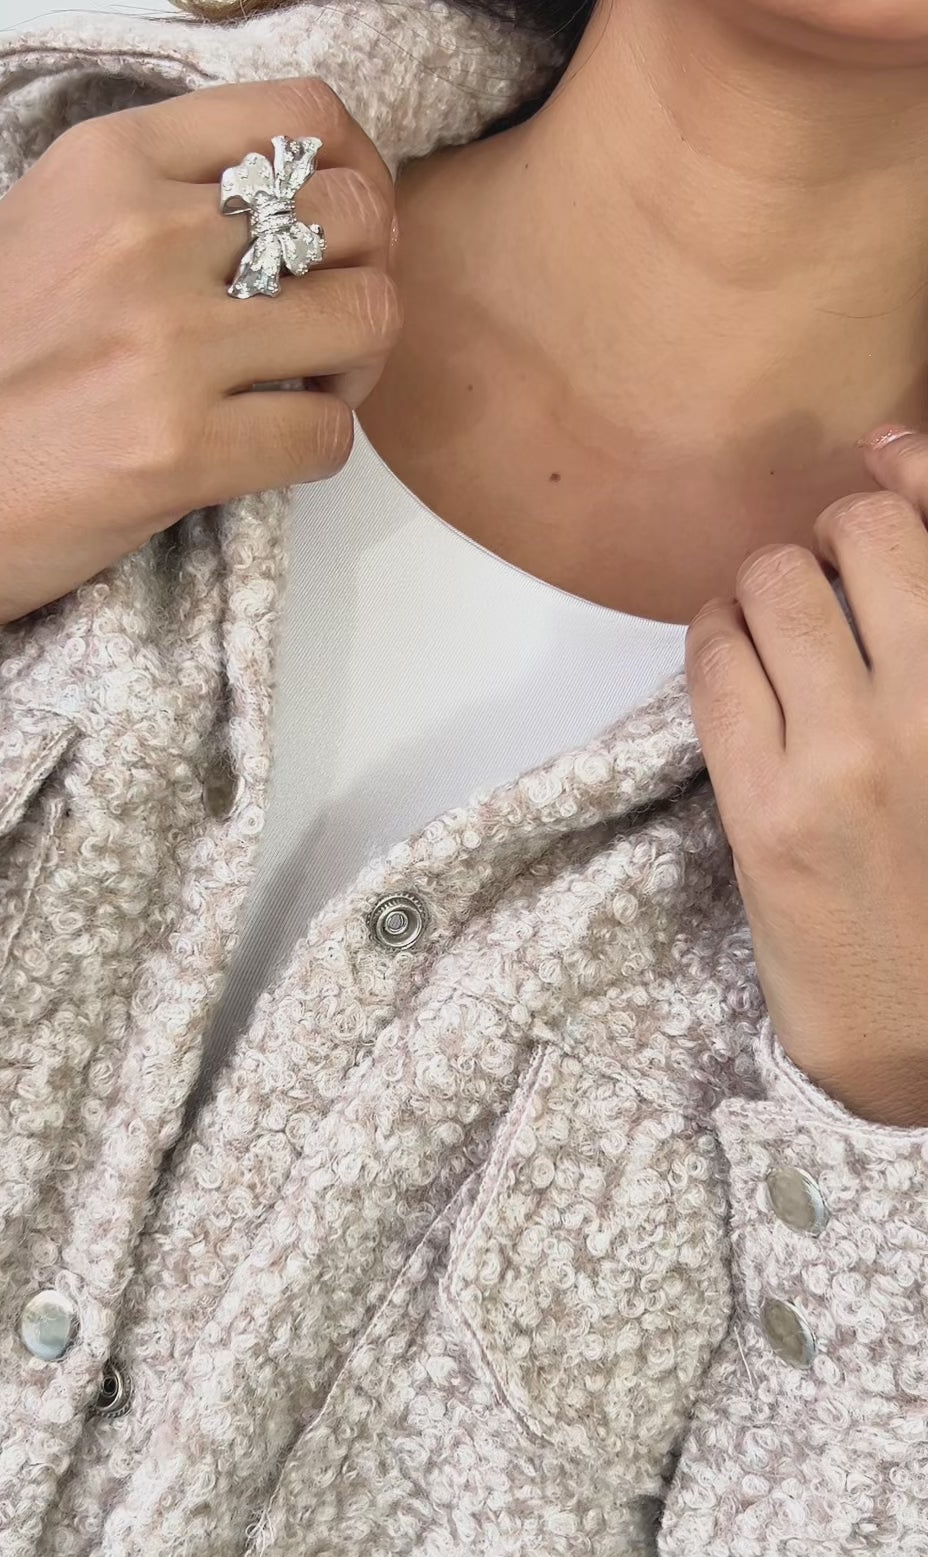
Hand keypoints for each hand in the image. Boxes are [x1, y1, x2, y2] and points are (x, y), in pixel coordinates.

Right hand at [0, 78, 398, 666]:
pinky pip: (327, 436)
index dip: (356, 173)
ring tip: (309, 390)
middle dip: (370, 274)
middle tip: (334, 327)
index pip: (301, 116)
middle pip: (355, 215)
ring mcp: (167, 344)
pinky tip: (270, 452)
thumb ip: (156, 206)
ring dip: (358, 365)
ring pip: (365, 319)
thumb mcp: (46, 232)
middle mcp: (145, 235)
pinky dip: (319, 448)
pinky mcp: (179, 451)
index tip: (342, 231)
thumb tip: (280, 215)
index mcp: (111, 163)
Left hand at [685, 426, 927, 1128]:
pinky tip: (735, 667)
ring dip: (767, 591)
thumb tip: (889, 458)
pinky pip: (714, 663)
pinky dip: (714, 641)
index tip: (886, 466)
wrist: (921, 1035)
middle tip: (829, 585)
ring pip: (775, 584)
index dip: (911, 472)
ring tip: (780, 636)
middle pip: (858, 534)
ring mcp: (852, 758)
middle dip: (832, 541)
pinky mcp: (768, 810)